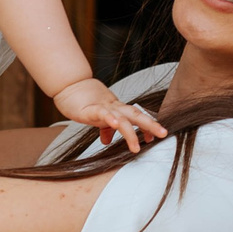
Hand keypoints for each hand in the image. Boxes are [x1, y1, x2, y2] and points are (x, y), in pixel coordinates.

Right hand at [49, 75, 167, 153]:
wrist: (69, 85)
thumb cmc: (83, 100)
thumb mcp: (97, 117)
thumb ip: (104, 128)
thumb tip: (107, 141)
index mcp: (117, 109)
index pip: (136, 117)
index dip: (147, 126)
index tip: (153, 138)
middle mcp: (114, 107)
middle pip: (136, 115)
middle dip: (151, 125)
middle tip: (163, 134)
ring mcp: (103, 107)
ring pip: (121, 118)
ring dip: (131, 132)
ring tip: (136, 146)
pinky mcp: (90, 109)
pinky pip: (102, 114)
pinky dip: (109, 119)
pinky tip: (115, 125)